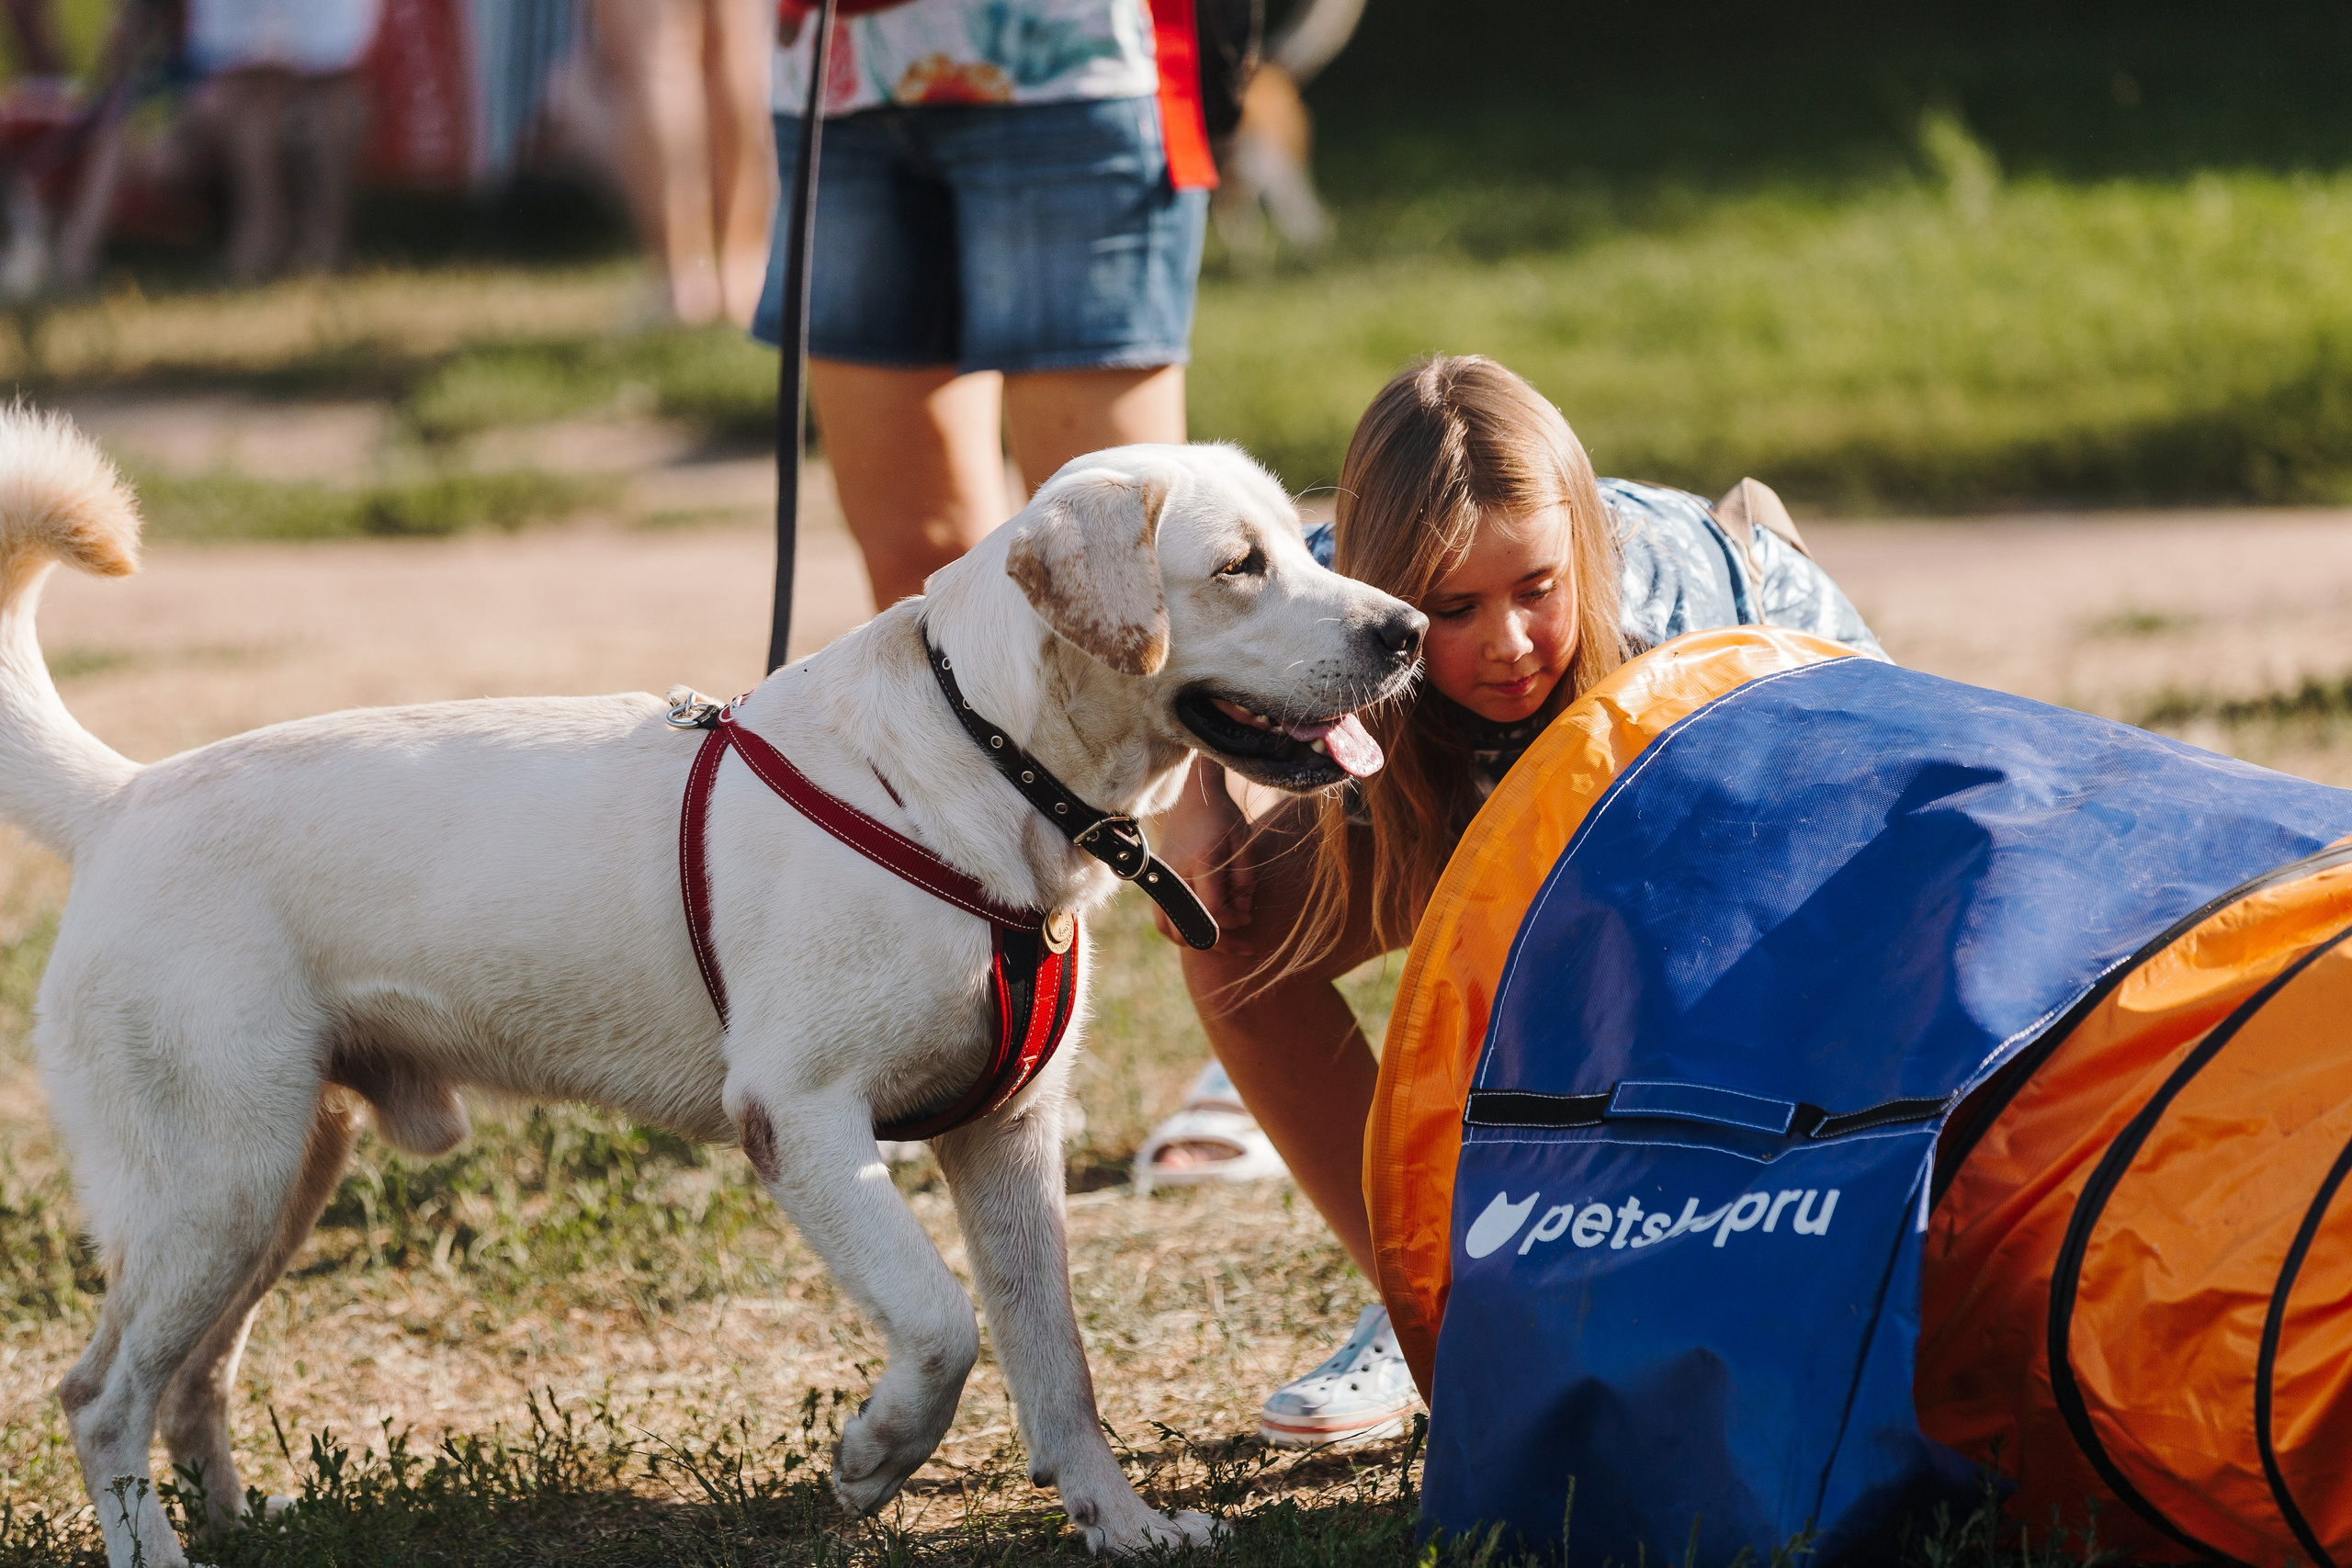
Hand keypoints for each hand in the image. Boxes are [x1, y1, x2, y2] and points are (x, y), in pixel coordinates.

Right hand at [1149, 758, 1254, 946]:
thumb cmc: (1224, 819)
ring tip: (1222, 940)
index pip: (1214, 912)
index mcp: (1201, 861)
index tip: (1249, 918)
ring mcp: (1162, 880)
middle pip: (1192, 927)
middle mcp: (1176, 874)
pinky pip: (1162, 920)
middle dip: (1220, 942)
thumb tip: (1242, 917)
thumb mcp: (1244, 845)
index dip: (1234, 923)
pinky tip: (1202, 931)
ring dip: (1198, 942)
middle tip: (1243, 945)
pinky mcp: (1157, 883)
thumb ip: (1245, 883)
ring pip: (1172, 930)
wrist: (1192, 799)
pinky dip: (1180, 933)